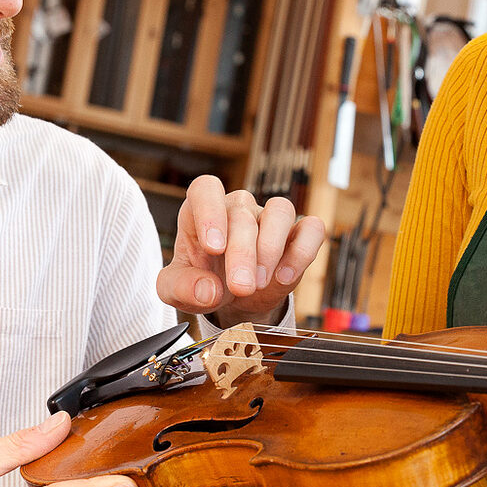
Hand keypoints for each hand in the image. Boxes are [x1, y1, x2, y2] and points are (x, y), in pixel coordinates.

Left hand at [156, 175, 325, 327]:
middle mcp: (237, 208)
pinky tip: (286, 276)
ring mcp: (268, 217)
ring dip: (272, 247)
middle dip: (242, 254)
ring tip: (261, 282)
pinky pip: (311, 228)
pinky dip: (302, 252)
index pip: (206, 189)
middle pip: (243, 214)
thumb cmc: (202, 281)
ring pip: (280, 210)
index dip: (210, 213)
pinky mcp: (297, 234)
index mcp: (202, 210)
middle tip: (241, 287)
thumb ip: (181, 287)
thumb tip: (207, 290)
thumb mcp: (175, 289)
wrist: (232, 298)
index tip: (213, 247)